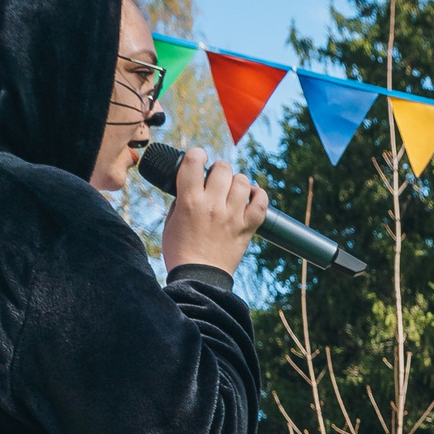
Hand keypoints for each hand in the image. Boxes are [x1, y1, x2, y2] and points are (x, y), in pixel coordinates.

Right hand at [159, 147, 268, 273]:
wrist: (199, 278)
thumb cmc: (180, 251)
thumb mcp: (171, 221)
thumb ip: (182, 199)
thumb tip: (193, 184)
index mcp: (189, 201)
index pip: (194, 161)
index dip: (197, 155)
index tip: (198, 159)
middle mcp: (212, 205)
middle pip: (223, 168)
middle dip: (219, 169)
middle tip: (216, 178)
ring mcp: (232, 216)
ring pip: (243, 182)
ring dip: (237, 181)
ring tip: (232, 189)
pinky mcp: (247, 228)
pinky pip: (262, 202)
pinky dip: (259, 195)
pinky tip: (251, 195)